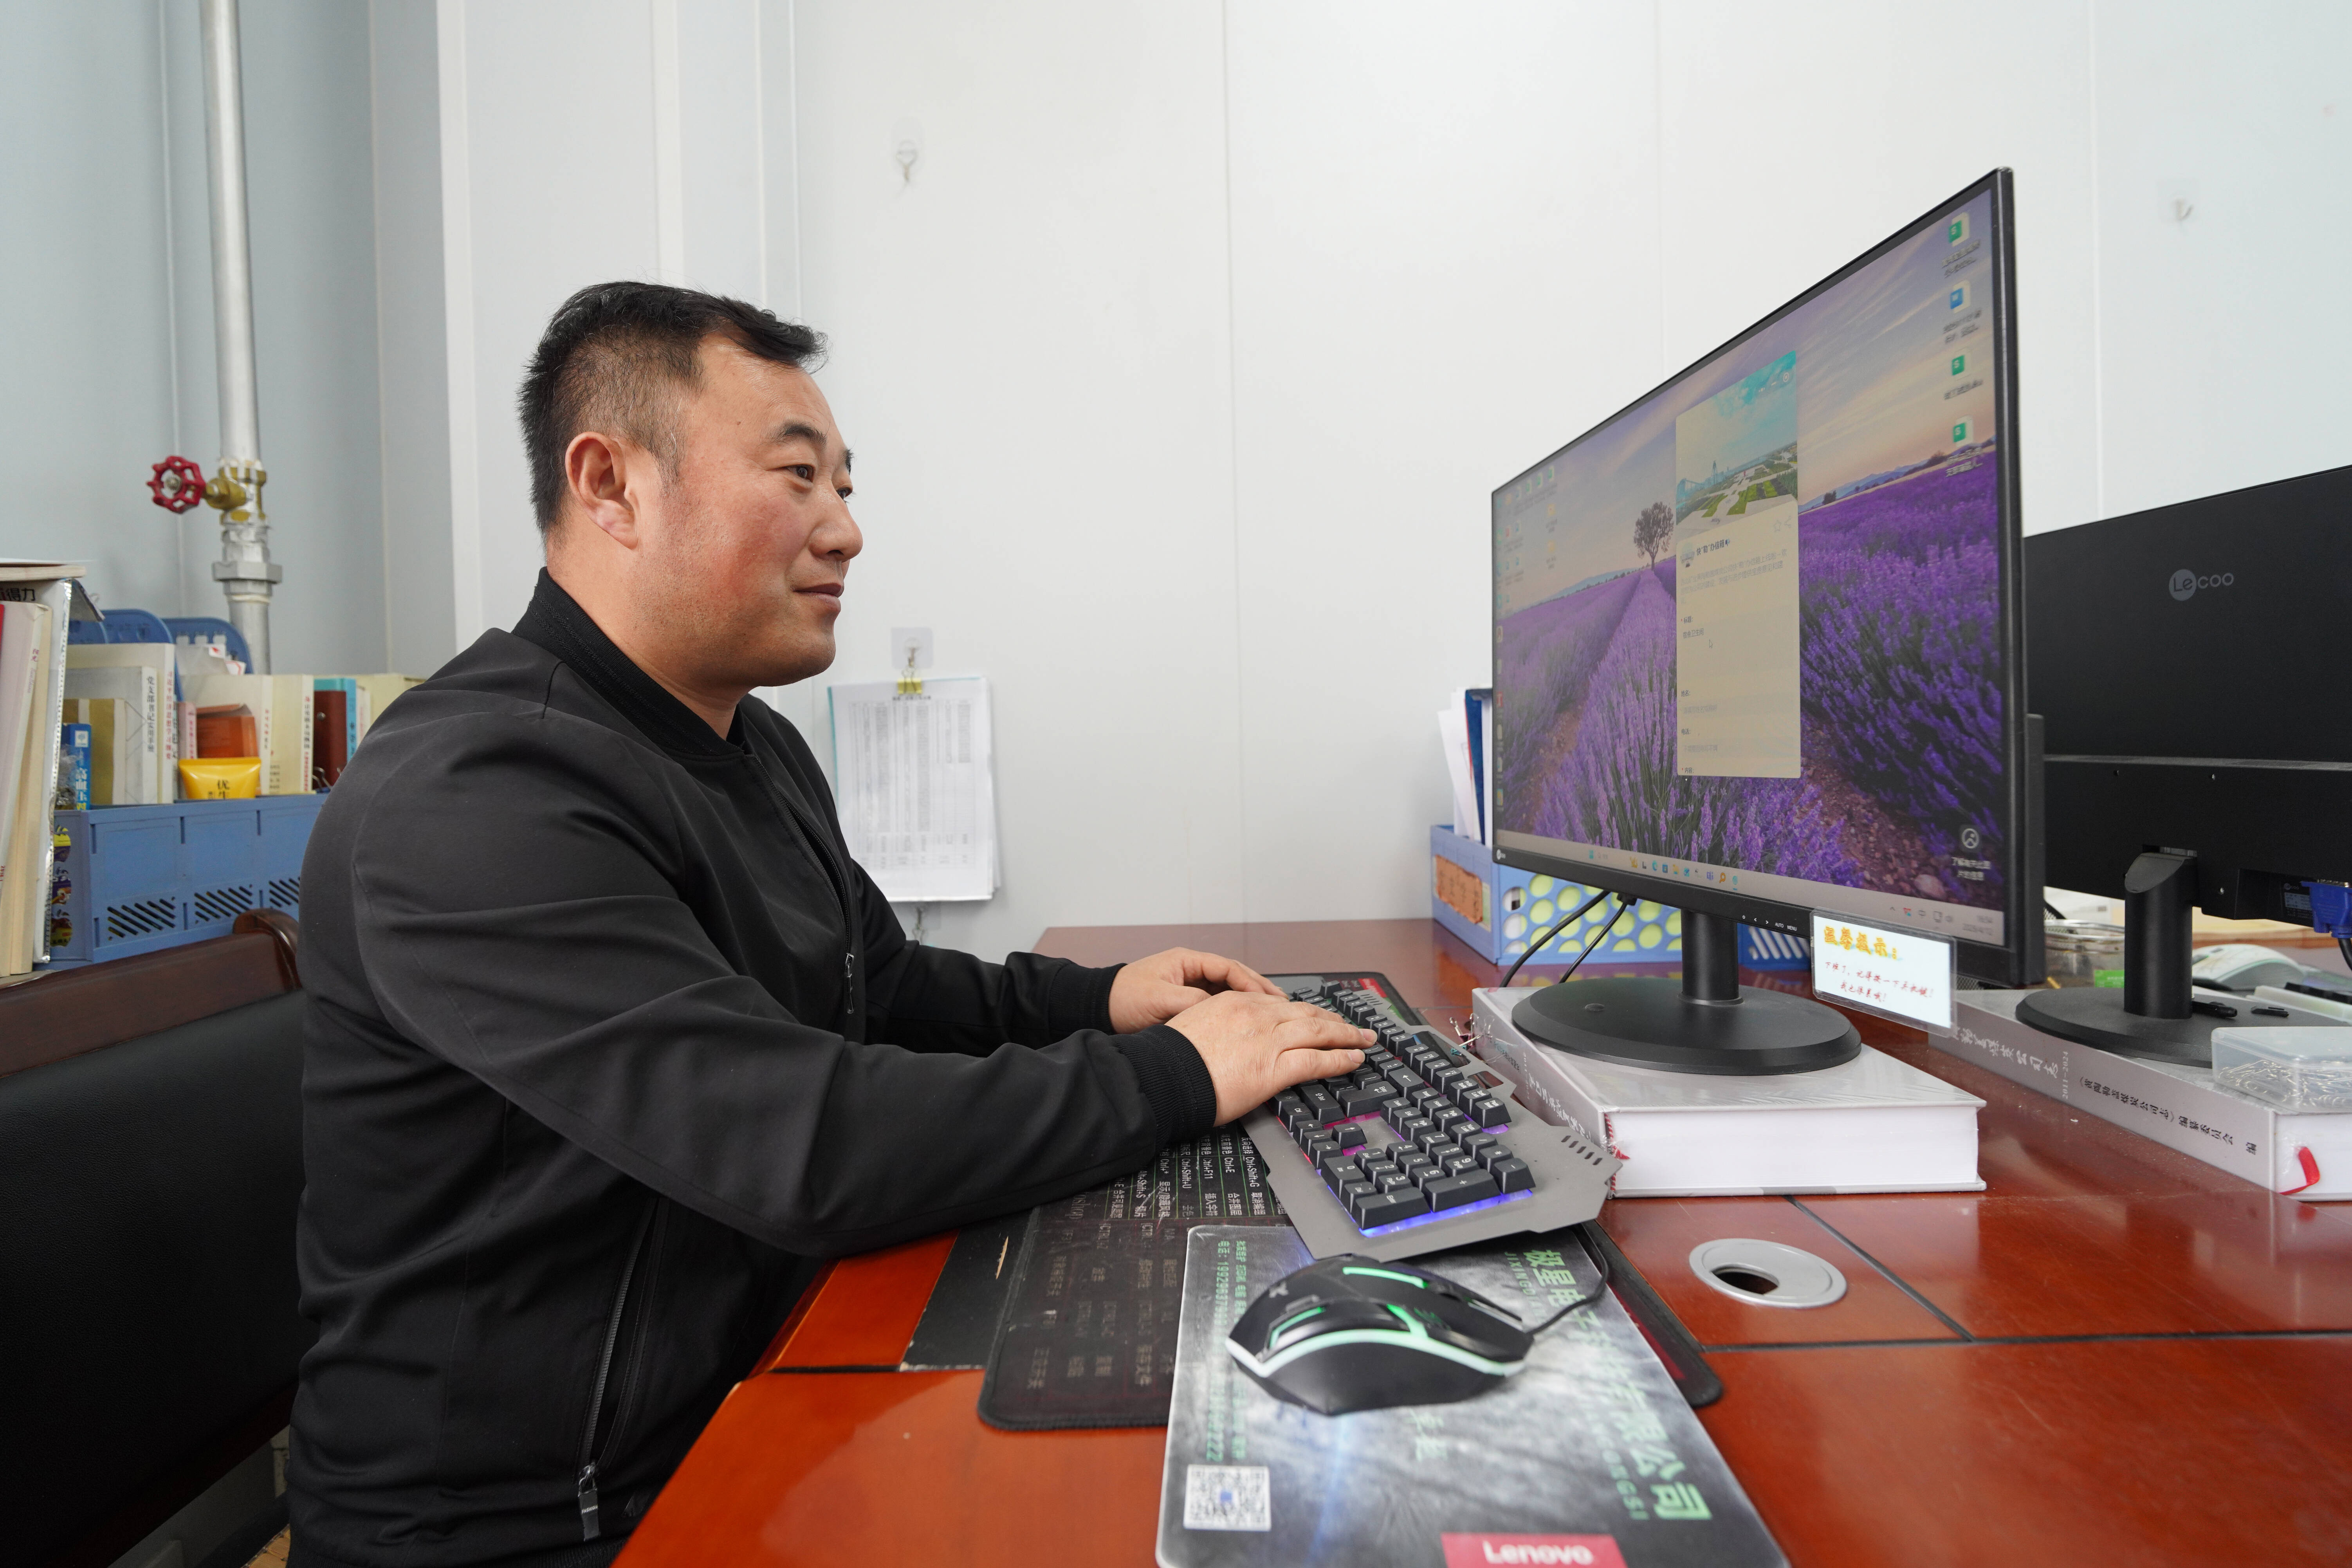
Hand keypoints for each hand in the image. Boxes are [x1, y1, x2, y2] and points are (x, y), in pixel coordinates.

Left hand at [1107, 947, 1284, 1033]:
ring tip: (1270, 1014)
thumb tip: (1220, 1009)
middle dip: (1258, 990)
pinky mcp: (1185, 1001)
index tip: (1269, 998)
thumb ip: (1191, 1003)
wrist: (1099, 1008)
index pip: (1229, 968)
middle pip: (1234, 977)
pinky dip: (1232, 1011)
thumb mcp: (1159, 1001)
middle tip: (1281, 1004)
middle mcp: (1191, 970)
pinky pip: (1215, 1003)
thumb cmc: (1123, 999)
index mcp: (1187, 961)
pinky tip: (1244, 1023)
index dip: (1252, 983)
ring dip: (1248, 1001)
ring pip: (1227, 991)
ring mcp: (1190, 985)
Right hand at [1163, 992, 1371, 1123]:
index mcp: (1235, 1002)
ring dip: (1346, 1035)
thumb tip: (1230, 1038)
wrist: (1162, 1075)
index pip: (1280, 1004)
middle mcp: (1256, 1015)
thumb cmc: (1171, 1058)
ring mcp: (1268, 1040)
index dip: (1304, 1011)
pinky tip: (1353, 1059)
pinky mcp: (1274, 1068)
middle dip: (1333, 1019)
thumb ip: (1220, 1026)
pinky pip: (1317, 1060)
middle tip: (1352, 1026)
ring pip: (1318, 1031)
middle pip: (1306, 1013)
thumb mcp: (1195, 1026)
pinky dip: (1339, 1059)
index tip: (1315, 1016)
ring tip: (1363, 1040)